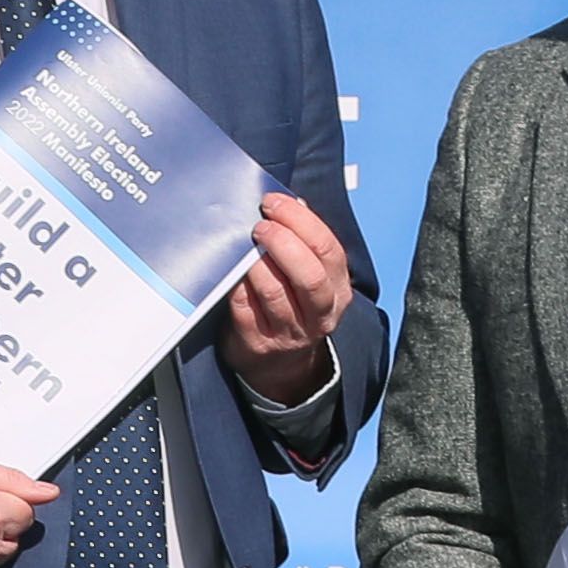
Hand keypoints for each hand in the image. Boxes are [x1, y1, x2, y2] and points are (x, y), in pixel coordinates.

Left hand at [215, 192, 353, 404]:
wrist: (281, 366)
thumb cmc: (293, 306)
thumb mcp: (312, 278)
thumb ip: (305, 244)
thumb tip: (292, 202)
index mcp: (337, 290)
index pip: (328, 251)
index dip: (301, 221)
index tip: (275, 202)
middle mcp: (319, 314)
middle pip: (309, 276)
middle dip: (282, 242)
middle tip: (260, 225)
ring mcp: (288, 332)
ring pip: (275, 292)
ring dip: (257, 262)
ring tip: (243, 244)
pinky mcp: (257, 343)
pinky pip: (245, 308)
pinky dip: (237, 285)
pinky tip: (231, 269)